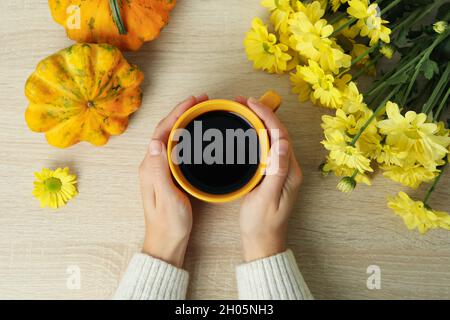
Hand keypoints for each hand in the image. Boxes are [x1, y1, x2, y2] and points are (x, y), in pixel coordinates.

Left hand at [139, 94, 207, 267]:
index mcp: (150, 167)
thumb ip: (159, 170)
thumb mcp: (166, 197)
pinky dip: (186, 136)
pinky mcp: (168, 175)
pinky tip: (196, 135)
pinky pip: (176, 148)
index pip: (161, 132)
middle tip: (200, 101)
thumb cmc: (169, 222)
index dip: (176, 114)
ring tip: (199, 111)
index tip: (192, 101)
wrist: (167, 242)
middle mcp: (152, 165)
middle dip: (181, 112)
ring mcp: (160, 170)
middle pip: (166, 131)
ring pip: (171, 138)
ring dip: (183, 122)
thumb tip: (155, 141)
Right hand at [235, 96, 302, 261]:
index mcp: (290, 172)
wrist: (262, 242)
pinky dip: (257, 135)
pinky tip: (246, 131)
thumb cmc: (262, 223)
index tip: (251, 104)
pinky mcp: (272, 175)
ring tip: (242, 111)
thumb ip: (276, 170)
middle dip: (263, 114)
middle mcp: (289, 168)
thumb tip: (284, 142)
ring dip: (260, 122)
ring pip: (273, 139)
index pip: (281, 135)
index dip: (267, 116)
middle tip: (243, 103)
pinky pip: (267, 148)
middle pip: (279, 133)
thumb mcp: (267, 197)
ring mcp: (281, 171)